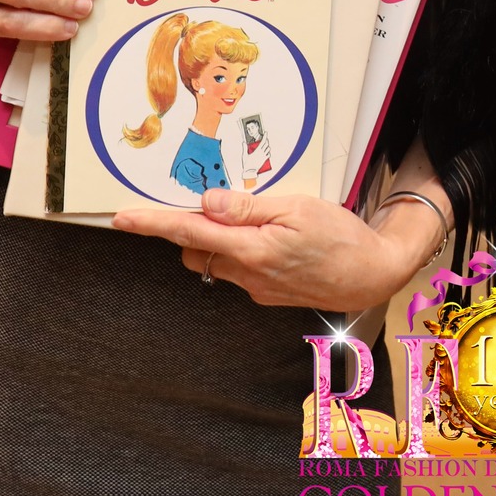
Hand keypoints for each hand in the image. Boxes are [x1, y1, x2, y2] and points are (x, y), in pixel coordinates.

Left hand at [114, 187, 438, 312]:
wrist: (372, 275)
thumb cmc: (342, 237)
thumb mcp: (298, 208)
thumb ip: (248, 207)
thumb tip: (207, 203)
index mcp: (253, 250)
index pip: (190, 233)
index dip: (153, 224)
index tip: (123, 218)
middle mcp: (248, 274)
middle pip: (196, 249)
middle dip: (192, 227)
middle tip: (215, 202)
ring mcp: (256, 288)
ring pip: (216, 260)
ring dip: (220, 239)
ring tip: (254, 217)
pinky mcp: (266, 294)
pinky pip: (239, 270)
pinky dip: (242, 250)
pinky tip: (273, 238)